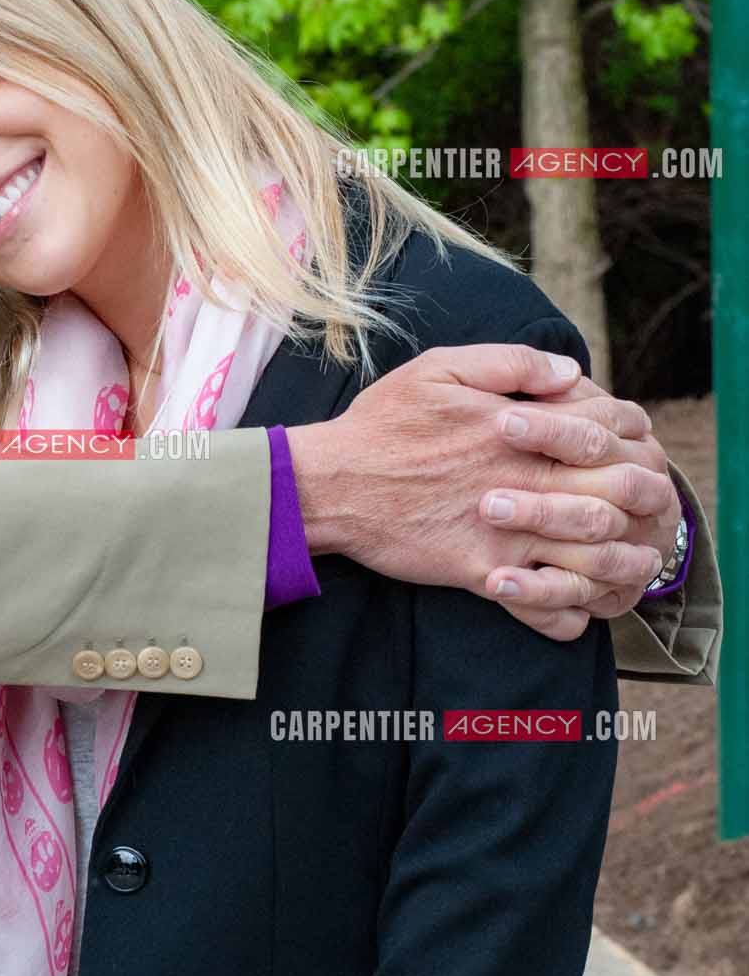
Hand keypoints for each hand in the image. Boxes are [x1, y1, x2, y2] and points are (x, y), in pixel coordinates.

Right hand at [286, 345, 671, 641]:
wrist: (331, 485)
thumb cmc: (383, 423)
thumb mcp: (440, 368)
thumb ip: (510, 363)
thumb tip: (568, 371)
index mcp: (522, 425)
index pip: (609, 424)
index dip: (631, 430)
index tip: (630, 440)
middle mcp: (524, 477)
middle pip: (618, 488)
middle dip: (643, 494)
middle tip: (645, 503)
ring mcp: (508, 530)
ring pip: (594, 550)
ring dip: (623, 557)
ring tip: (632, 560)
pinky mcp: (483, 572)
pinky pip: (544, 603)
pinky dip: (570, 612)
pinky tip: (577, 608)